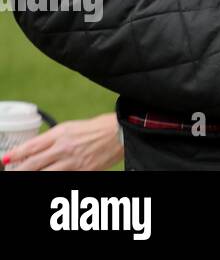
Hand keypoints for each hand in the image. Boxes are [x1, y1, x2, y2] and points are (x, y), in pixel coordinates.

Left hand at [2, 113, 121, 170]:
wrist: (122, 132)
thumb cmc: (98, 127)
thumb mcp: (72, 127)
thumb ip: (54, 138)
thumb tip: (36, 149)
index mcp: (61, 133)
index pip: (31, 146)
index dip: (15, 154)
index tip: (6, 159)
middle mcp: (64, 148)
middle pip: (32, 164)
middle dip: (18, 170)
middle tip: (12, 172)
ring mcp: (73, 162)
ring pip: (43, 173)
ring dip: (31, 175)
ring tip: (24, 176)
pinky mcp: (83, 171)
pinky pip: (60, 178)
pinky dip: (51, 178)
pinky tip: (47, 176)